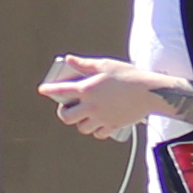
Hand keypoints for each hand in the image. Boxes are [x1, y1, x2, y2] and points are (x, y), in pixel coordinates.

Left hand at [38, 55, 168, 142]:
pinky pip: (99, 133)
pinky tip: (99, 122)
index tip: (43, 89)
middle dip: (64, 113)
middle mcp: (91, 106)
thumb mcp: (105, 65)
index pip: (61, 91)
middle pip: (67, 117)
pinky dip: (97, 130)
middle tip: (68, 107)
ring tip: (86, 114)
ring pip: (82, 128)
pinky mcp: (113, 126)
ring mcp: (101, 118)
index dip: (49, 90)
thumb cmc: (128, 75)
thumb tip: (70, 59)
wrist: (149, 92)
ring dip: (81, 122)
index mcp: (87, 89)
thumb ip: (85, 64)